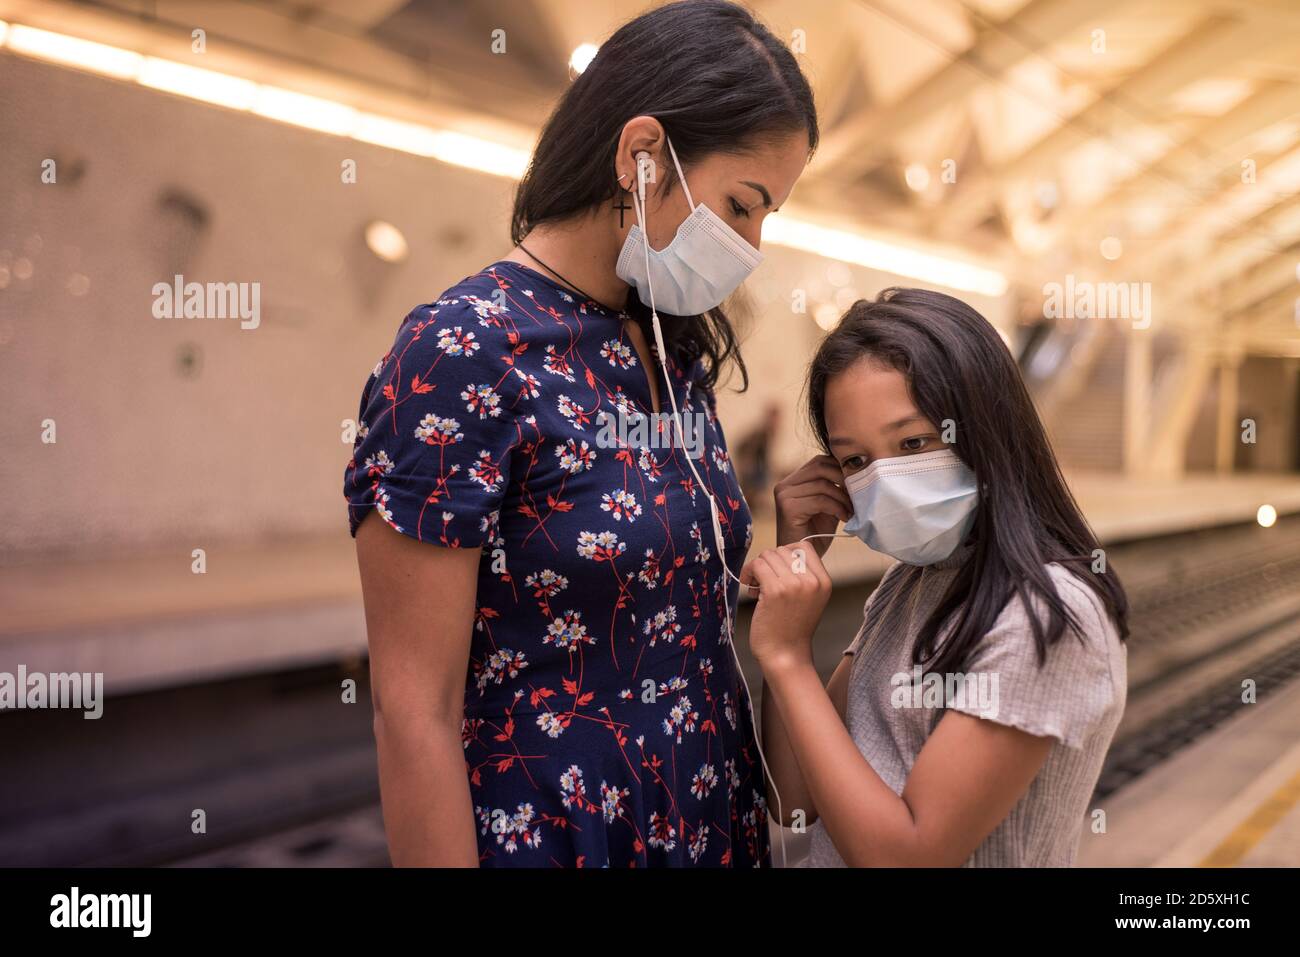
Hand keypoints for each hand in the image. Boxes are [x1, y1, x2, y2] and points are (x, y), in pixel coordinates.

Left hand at [740, 544, 831, 669]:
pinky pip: (757, 565)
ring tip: (757, 587)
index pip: (804, 547)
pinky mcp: (775, 590)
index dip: (785, 554)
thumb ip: (802, 575)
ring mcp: (794, 584)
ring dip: (756, 568)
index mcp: (824, 581)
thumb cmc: (791, 629)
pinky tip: (750, 588)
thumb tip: (778, 553)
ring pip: (768, 555)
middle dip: (768, 562)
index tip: (776, 570)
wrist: (786, 656)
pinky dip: (749, 573)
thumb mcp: (809, 599)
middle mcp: (812, 581)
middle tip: (763, 582)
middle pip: (783, 549)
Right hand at [774, 455, 851, 556]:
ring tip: (852, 510)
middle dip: (844, 479)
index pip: (820, 461)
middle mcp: (784, 485)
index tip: (858, 482)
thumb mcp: (827, 506)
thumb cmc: (815, 534)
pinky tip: (845, 518)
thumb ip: (834, 488)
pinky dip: (837, 508)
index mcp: (792, 481)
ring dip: (843, 497)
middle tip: (858, 494)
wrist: (800, 560)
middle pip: (820, 467)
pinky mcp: (788, 508)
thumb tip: (856, 472)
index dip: (841, 468)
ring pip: (823, 485)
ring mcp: (784, 495)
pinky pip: (820, 500)